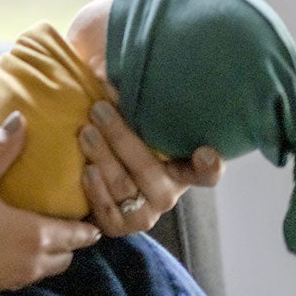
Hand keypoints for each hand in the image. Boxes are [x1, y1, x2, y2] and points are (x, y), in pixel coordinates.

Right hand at [0, 112, 101, 295]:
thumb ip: (0, 149)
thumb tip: (20, 118)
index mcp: (34, 235)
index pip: (76, 235)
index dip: (88, 227)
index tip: (97, 216)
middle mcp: (31, 261)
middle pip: (66, 256)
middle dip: (72, 241)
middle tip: (70, 219)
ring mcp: (13, 279)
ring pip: (47, 269)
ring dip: (52, 253)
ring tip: (45, 230)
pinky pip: (27, 275)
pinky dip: (31, 262)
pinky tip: (14, 246)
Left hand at [79, 100, 223, 236]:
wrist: (94, 173)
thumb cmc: (117, 132)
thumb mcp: (125, 110)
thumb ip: (120, 90)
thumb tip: (100, 68)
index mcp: (181, 166)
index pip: (205, 171)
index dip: (209, 165)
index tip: (206, 152)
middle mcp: (168, 192)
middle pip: (149, 171)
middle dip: (122, 138)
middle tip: (99, 110)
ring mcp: (145, 212)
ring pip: (125, 188)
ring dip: (103, 158)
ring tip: (85, 132)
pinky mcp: (121, 227)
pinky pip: (109, 214)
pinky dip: (96, 191)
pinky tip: (87, 170)